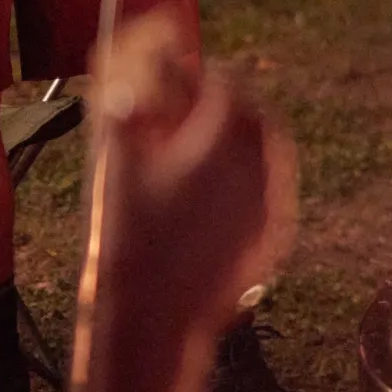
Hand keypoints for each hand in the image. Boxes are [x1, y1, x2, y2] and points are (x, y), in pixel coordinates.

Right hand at [79, 10, 297, 391]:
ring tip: (204, 145)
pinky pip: (270, 189)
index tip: (183, 74)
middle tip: (198, 104)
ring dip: (243, 138)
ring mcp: (272, 204)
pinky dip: (249, 178)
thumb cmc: (126, 238)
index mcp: (222, 141)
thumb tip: (124, 71)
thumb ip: (123, 107)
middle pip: (255, 115)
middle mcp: (258, 168)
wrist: (152, 320)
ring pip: (269, 152)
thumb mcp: (116, 165)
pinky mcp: (274, 235)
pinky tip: (215, 190)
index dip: (203, 74)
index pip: (226, 84)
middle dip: (229, 103)